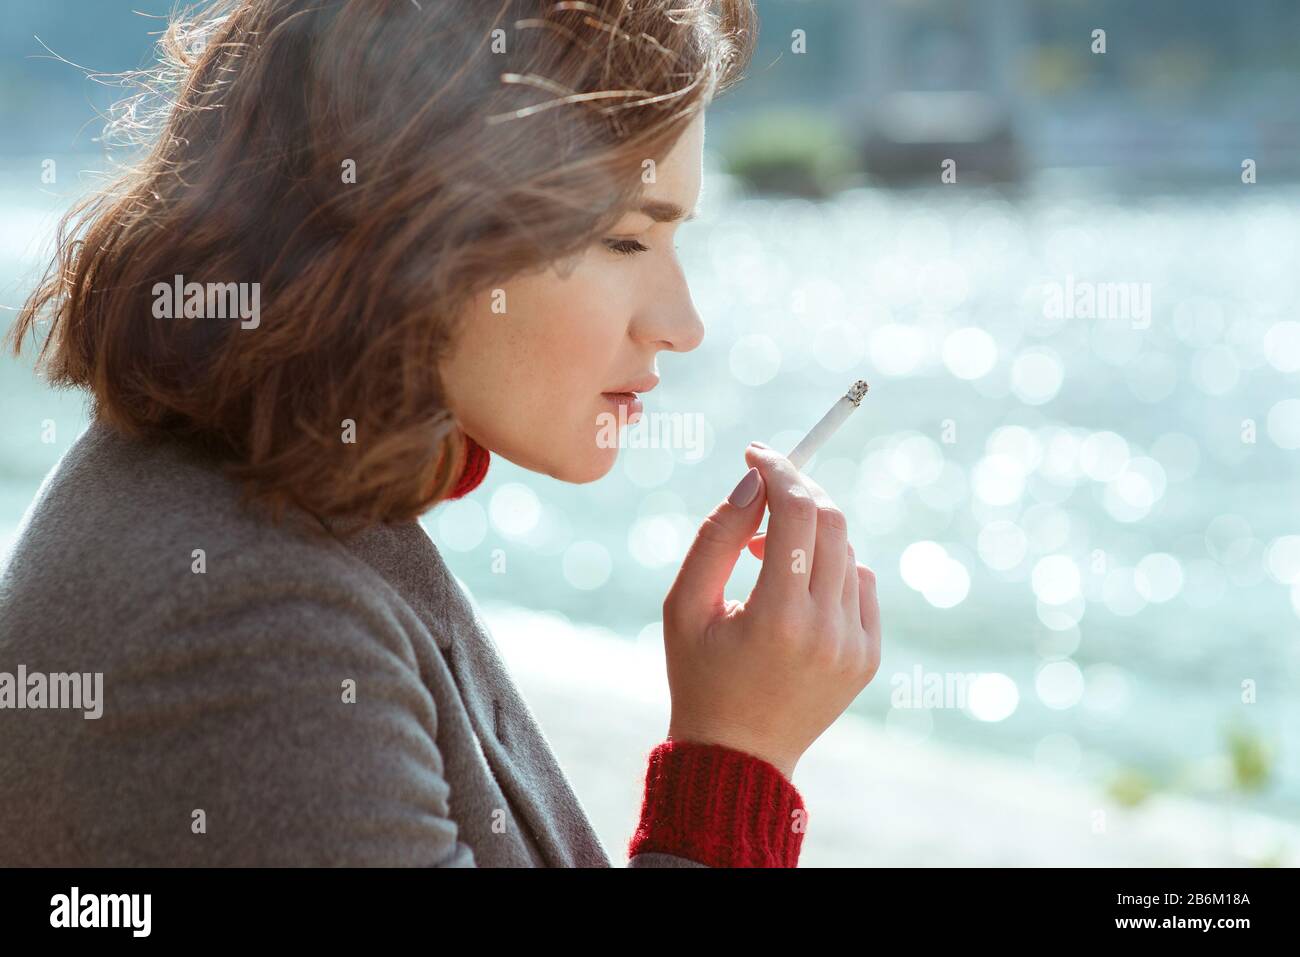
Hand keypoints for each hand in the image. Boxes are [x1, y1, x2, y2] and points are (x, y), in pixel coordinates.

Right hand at [661, 443, 881, 778]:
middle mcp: (827, 630)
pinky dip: (830, 570)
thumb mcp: (684, 605)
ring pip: (846, 551)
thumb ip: (716, 536)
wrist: (738, 755)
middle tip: (762, 491)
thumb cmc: (699, 674)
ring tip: (765, 560)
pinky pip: (861, 584)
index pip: (797, 512)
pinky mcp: (869, 656)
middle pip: (831, 522)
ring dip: (808, 536)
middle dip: (797, 492)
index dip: (779, 471)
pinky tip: (794, 594)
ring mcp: (855, 645)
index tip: (756, 454)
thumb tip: (752, 482)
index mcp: (778, 618)